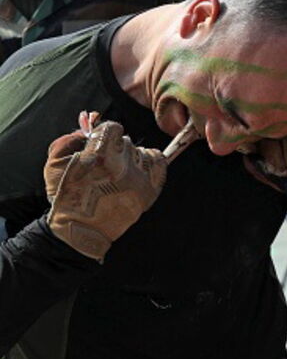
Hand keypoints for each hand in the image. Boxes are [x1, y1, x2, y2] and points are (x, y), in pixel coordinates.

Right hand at [45, 120, 166, 260]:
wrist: (82, 232)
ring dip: (131, 157)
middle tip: (105, 163)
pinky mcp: (150, 191)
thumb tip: (87, 126)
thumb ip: (69, 140)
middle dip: (114, 149)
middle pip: (126, 141)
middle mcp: (122, 167)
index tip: (99, 142)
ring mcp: (139, 180)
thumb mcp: (54, 165)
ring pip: (142, 152)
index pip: (112, 128)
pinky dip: (151, 162)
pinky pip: (159, 163)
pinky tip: (138, 169)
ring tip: (118, 171)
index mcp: (98, 158)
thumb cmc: (67, 198)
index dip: (103, 133)